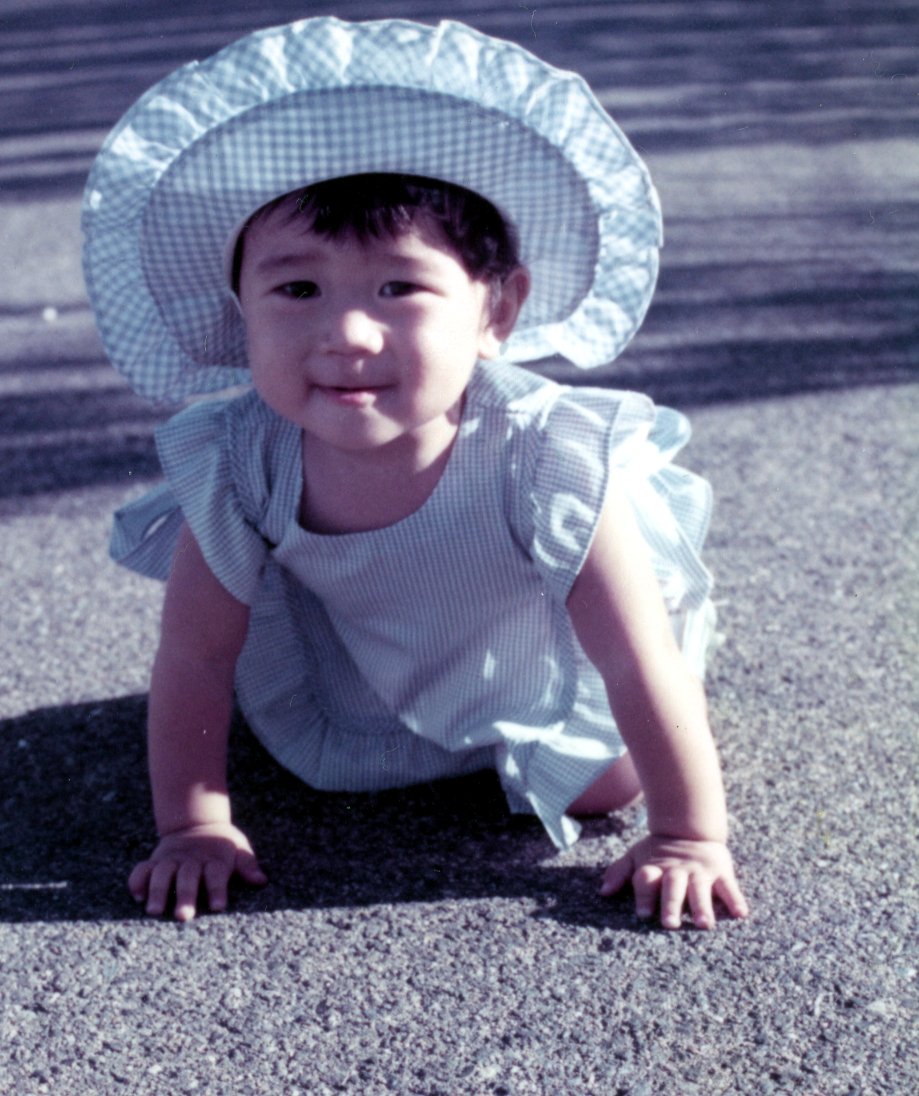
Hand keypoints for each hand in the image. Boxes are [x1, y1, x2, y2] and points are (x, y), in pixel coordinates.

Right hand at [128, 822, 266, 920]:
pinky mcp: (155, 861)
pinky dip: (138, 881)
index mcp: (214, 858)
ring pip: (162, 873)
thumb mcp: (238, 849)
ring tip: (154, 910)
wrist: (198, 823)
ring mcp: (171, 859)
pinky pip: (142, 870)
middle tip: (184, 916)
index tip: (219, 907)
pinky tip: (138, 896)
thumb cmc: (222, 846)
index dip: (218, 889)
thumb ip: (247, 865)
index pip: (217, 874)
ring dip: (158, 891)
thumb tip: (261, 880)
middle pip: (188, 876)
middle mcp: (191, 859)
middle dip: (185, 895)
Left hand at [600, 834, 747, 929]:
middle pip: (673, 887)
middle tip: (669, 924)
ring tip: (704, 924)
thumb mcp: (636, 856)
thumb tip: (603, 892)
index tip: (642, 913)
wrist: (689, 827)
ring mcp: (699, 871)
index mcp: (655, 868)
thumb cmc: (659, 851)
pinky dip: (735, 899)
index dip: (644, 894)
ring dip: (702, 906)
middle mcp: (677, 871)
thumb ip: (620, 873)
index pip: (646, 880)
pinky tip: (740, 913)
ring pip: (701, 889)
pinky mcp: (720, 871)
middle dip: (671, 904)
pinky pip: (729, 886)